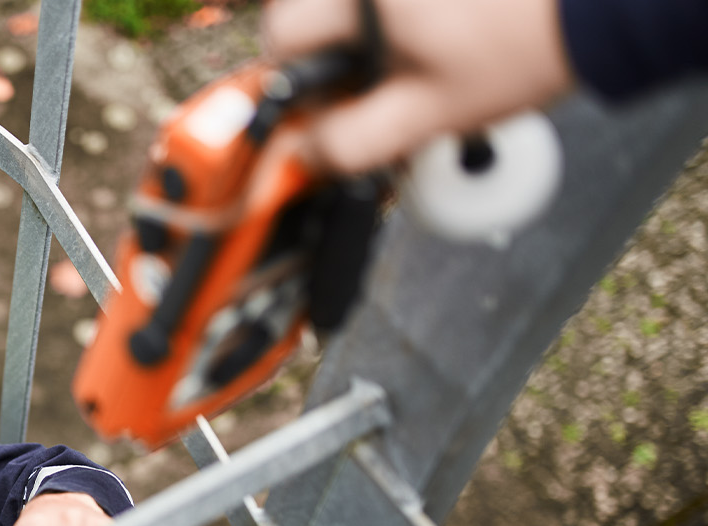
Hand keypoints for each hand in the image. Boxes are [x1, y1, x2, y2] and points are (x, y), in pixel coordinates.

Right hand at [263, 0, 573, 172]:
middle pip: (305, 12)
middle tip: (364, 85)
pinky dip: (390, 17)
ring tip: (406, 59)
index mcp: (363, 0)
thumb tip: (302, 155)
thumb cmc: (523, 51)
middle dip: (323, 53)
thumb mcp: (427, 116)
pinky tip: (431, 33)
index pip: (282, 37)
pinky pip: (381, 0)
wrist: (600, 8)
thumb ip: (351, 141)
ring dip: (355, 34)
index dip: (290, 82)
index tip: (318, 107)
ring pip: (343, 5)